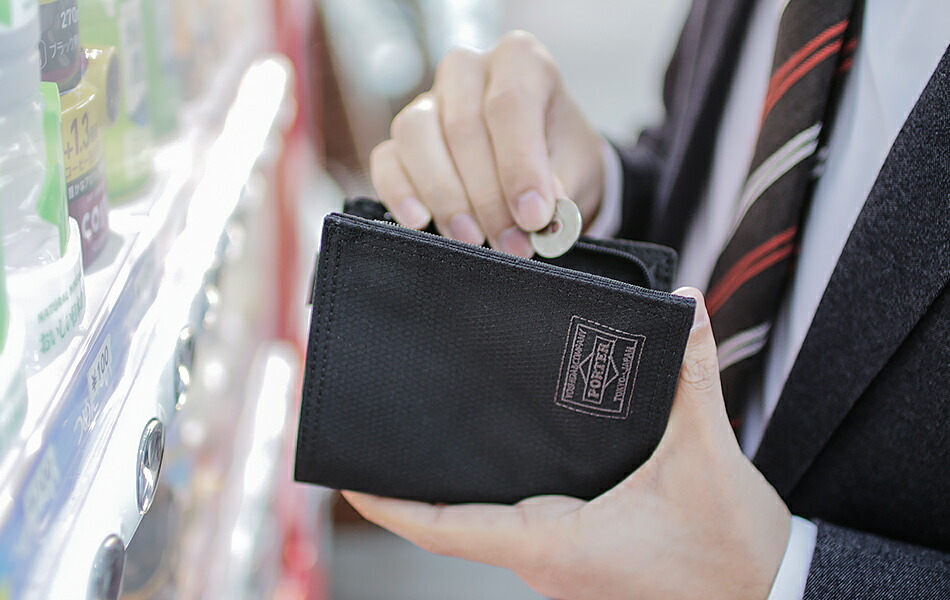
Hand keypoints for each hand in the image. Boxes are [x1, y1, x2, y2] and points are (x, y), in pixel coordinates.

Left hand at [344, 288, 791, 599]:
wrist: (769, 597)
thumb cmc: (731, 549)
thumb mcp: (707, 457)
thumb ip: (691, 375)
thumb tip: (684, 305)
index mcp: (554, 543)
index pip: (448, 530)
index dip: (392, 506)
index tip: (349, 479)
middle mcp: (544, 561)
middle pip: (453, 527)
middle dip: (406, 490)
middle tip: (375, 440)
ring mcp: (559, 566)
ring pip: (483, 529)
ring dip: (446, 495)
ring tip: (422, 442)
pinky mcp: (579, 560)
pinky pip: (514, 529)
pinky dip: (486, 501)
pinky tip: (494, 462)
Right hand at [370, 31, 606, 256]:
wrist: (540, 161)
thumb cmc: (558, 156)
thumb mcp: (574, 168)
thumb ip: (560, 188)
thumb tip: (543, 218)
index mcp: (519, 60)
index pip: (511, 103)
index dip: (520, 165)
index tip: (534, 216)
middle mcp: (467, 70)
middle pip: (463, 126)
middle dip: (488, 196)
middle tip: (511, 243)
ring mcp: (427, 100)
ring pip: (417, 136)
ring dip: (446, 196)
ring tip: (473, 239)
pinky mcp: (399, 139)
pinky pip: (386, 160)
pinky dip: (400, 193)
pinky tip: (421, 222)